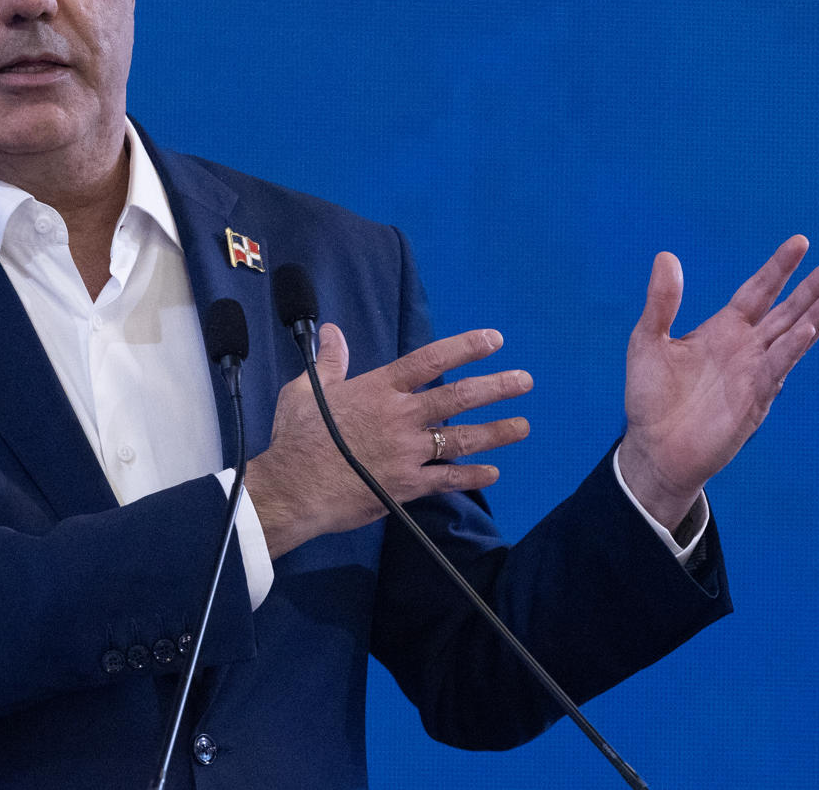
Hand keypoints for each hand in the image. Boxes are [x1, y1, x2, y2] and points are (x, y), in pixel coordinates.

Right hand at [243, 325, 531, 560]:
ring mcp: (408, 452)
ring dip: (496, 432)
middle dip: (495, 387)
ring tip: (523, 426)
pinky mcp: (407, 486)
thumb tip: (332, 332)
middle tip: (524, 381)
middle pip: (458, 397)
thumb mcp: (307, 389)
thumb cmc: (298, 437)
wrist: (294, 488)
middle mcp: (402, 417)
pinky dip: (472, 477)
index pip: (430, 360)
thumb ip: (329, 361)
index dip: (465, 348)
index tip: (494, 341)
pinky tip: (493, 472)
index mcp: (379, 389)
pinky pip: (447, 480)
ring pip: (461, 438)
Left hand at [617, 235, 818, 528]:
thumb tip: (666, 256)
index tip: (800, 243)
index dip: (778, 268)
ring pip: (790, 337)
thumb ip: (661, 301)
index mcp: (723, 329)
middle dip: (808, 288)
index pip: (757, 291)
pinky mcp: (754, 398)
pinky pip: (776, 367)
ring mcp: (754, 372)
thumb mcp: (647, 340)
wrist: (653, 448)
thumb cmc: (649, 396)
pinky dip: (793, 347)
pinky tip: (808, 328)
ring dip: (813, 316)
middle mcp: (744, 347)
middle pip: (784, 310)